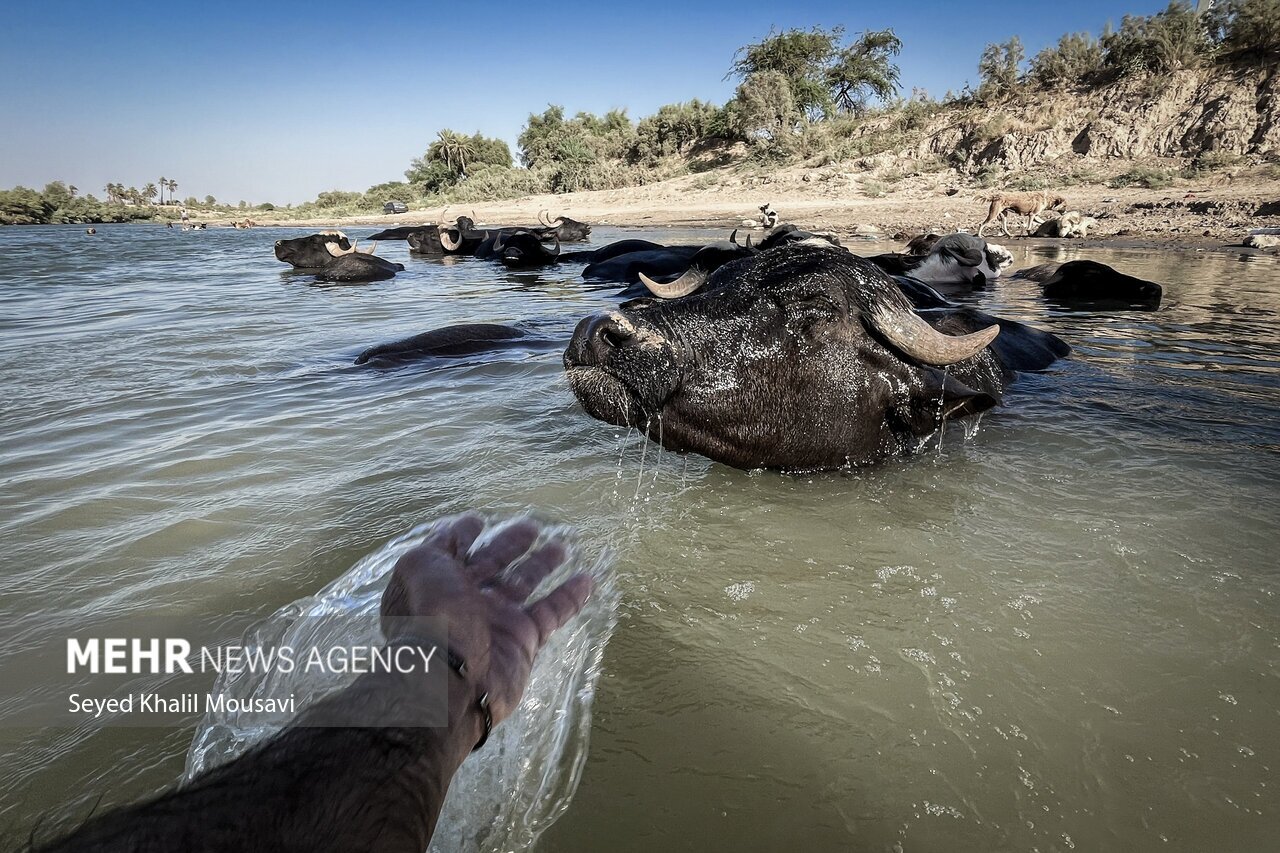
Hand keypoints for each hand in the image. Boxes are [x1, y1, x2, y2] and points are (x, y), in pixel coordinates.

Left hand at [380, 515, 593, 726]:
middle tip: (531, 526)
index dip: (464, 535)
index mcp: (439, 582)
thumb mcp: (419, 565)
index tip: (479, 520)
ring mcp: (497, 620)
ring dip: (542, 564)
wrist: (451, 675)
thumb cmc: (431, 613)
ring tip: (562, 546)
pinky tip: (587, 579)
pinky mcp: (524, 639)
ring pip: (524, 584)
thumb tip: (457, 526)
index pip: (455, 553)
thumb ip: (439, 544)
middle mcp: (467, 600)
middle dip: (511, 544)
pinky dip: (570, 597)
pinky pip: (552, 612)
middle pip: (494, 564)